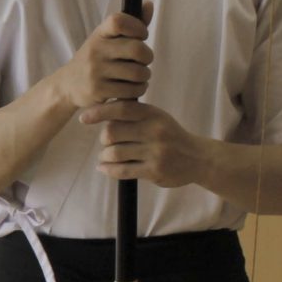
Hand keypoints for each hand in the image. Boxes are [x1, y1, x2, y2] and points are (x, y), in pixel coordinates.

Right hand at [53, 2, 154, 112]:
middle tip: (143, 61)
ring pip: (138, 73)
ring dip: (145, 76)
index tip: (141, 35)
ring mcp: (95, 71)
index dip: (137, 27)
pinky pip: (132, 91)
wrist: (67, 84)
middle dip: (148, 57)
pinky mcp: (98, 90)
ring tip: (138, 77)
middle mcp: (95, 50)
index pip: (118, 21)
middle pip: (137, 49)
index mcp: (99, 34)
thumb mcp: (107, 39)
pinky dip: (138, 90)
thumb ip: (130, 24)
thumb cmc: (95, 59)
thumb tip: (149, 4)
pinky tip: (132, 88)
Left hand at [80, 98, 209, 187]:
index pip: (120, 109)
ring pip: (114, 153)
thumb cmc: (169, 135)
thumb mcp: (156, 117)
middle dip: (103, 139)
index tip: (83, 118)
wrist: (198, 158)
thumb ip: (132, 112)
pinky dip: (108, 169)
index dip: (99, 112)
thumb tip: (99, 110)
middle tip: (107, 142)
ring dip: (105, 156)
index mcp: (152, 115)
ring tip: (106, 156)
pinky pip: (121, 171)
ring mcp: (155, 153)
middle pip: (112, 133)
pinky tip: (104, 167)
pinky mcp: (154, 171)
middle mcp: (154, 132)